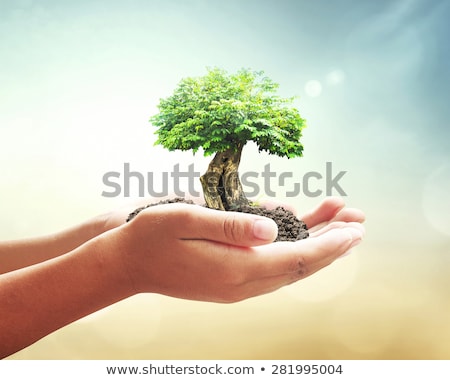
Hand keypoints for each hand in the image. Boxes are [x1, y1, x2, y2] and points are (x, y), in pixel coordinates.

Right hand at [117, 197, 364, 302]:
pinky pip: (270, 266)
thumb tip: (273, 229)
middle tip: (358, 222)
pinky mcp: (231, 280)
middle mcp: (242, 283)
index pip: (295, 259)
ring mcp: (237, 284)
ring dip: (316, 245)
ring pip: (288, 267)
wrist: (128, 263)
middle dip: (332, 245)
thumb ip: (231, 225)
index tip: (355, 229)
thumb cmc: (152, 235)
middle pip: (299, 266)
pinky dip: (292, 249)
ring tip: (340, 220)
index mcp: (234, 269)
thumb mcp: (186, 219)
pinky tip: (301, 229)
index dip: (329, 244)